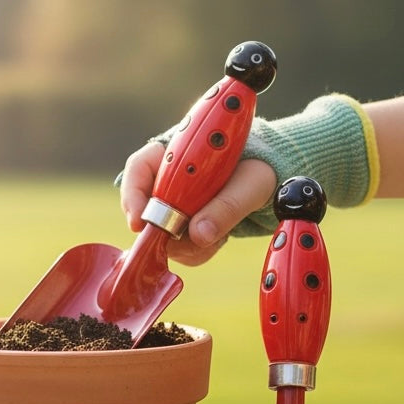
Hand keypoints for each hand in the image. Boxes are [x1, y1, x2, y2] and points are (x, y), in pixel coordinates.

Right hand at [119, 141, 276, 265]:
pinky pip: (178, 249)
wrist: (271, 179)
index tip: (139, 222)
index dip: (133, 196)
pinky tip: (219, 237)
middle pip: (145, 210)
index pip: (139, 169)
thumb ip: (227, 206)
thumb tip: (198, 234)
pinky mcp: (181, 229)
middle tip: (190, 236)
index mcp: (175, 152)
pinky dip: (198, 250)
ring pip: (161, 235)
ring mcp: (172, 207)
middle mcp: (167, 180)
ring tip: (220, 232)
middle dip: (166, 229)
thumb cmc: (259, 167)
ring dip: (188, 244)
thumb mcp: (251, 181)